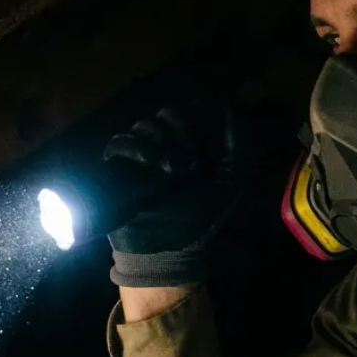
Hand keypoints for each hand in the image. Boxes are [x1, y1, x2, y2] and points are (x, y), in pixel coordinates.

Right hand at [103, 101, 242, 287]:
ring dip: (162, 143)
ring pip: (146, 124)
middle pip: (170, 111)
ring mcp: (139, 153)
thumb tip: (229, 108)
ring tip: (171, 172)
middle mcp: (165, 144)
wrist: (163, 247)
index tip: (208, 144)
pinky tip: (151, 165)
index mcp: (192, 145)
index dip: (201, 119)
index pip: (193, 109)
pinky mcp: (117, 165)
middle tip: (190, 162)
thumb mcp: (230, 182)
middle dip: (182, 132)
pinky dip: (137, 147)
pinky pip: (121, 141)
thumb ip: (239, 147)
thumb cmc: (197, 218)